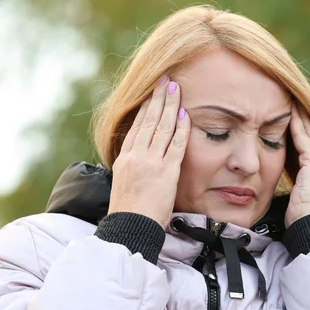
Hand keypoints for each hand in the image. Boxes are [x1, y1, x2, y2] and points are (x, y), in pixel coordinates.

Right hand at [108, 77, 190, 228]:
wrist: (130, 228)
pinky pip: (175, 145)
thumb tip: (138, 162)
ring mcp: (151, 162)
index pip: (136, 126)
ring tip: (175, 88)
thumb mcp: (123, 184)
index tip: (152, 94)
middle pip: (148, 121)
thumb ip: (132, 168)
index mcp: (124, 158)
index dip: (145, 108)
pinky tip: (185, 115)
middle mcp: (136, 156)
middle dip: (158, 98)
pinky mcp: (166, 171)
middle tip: (165, 80)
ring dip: (170, 106)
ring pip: (161, 127)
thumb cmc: (128, 213)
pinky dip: (180, 129)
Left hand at [284, 106, 309, 227]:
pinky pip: (302, 138)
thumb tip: (290, 173)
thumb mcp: (304, 195)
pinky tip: (286, 115)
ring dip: (298, 117)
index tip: (293, 119)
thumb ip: (300, 180)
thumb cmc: (303, 220)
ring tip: (288, 103)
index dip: (304, 132)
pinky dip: (294, 126)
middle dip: (303, 120)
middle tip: (291, 104)